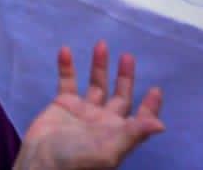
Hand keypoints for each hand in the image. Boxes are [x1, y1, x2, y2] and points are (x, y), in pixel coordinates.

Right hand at [16, 43, 164, 169]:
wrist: (41, 163)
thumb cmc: (78, 159)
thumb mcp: (110, 149)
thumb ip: (134, 134)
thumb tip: (162, 125)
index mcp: (118, 133)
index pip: (138, 118)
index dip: (149, 107)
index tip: (156, 89)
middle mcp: (103, 121)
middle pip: (119, 96)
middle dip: (125, 77)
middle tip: (128, 56)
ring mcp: (82, 111)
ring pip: (95, 84)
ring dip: (99, 66)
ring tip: (101, 44)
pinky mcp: (62, 104)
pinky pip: (67, 81)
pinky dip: (67, 67)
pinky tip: (66, 51)